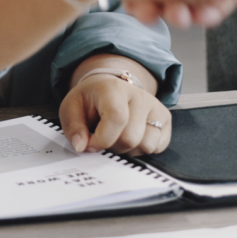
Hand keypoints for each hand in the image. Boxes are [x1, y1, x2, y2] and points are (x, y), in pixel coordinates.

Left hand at [58, 57, 172, 154]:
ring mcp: (155, 107)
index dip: (102, 139)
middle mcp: (140, 96)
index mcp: (114, 89)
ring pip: (147, 145)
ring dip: (129, 150)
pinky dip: (143, 149)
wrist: (109, 87)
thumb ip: (73, 127)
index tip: (90, 145)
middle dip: (113, 147)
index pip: (117, 119)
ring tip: (118, 137)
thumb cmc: (90, 100)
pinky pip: (158, 147)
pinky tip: (132, 138)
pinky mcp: (165, 118)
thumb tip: (81, 146)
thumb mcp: (71, 108)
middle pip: (131, 138)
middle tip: (103, 139)